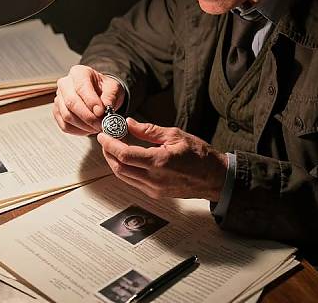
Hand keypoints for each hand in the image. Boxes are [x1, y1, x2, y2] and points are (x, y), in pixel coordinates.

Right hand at [53, 65, 124, 134]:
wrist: (99, 94)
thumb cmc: (105, 89)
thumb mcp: (113, 88)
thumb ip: (110, 97)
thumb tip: (106, 108)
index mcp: (79, 72)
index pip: (81, 87)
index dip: (91, 101)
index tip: (101, 112)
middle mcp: (65, 84)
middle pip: (71, 102)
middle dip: (88, 117)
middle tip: (101, 125)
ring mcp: (59, 98)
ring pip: (67, 115)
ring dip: (84, 125)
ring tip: (97, 127)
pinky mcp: (57, 112)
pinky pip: (64, 125)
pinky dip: (78, 131)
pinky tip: (89, 130)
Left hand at [97, 117, 227, 200]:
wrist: (214, 179)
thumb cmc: (200, 156)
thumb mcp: (175, 135)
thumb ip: (149, 130)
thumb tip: (129, 123)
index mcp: (159, 162)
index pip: (124, 155)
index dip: (110, 144)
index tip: (103, 135)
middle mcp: (153, 179)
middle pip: (119, 168)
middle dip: (107, 153)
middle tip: (105, 139)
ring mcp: (153, 189)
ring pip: (123, 177)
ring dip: (114, 162)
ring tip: (113, 147)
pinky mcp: (155, 194)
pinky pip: (132, 181)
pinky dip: (124, 169)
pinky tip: (125, 158)